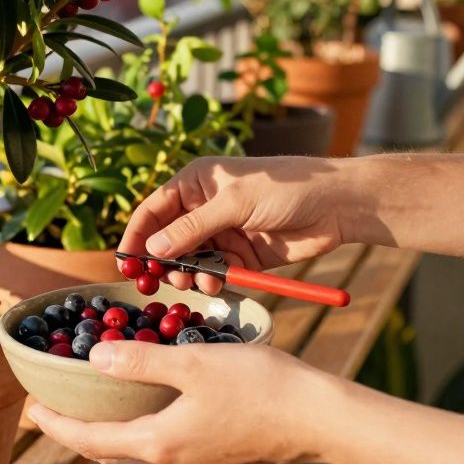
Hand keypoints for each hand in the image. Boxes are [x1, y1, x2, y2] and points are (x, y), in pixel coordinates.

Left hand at [26, 340, 327, 463]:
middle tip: (56, 407)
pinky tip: (150, 413)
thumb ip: (140, 362)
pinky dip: (145, 436)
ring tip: (97, 408)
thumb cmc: (260, 385)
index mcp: (159, 444)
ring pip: (138, 457)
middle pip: (110, 454)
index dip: (56, 424)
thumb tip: (92, 360)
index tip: (30, 408)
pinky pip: (166, 455)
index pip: (90, 439)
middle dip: (79, 432)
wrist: (321, 419)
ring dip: (112, 436)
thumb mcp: (193, 363)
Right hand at [120, 156, 350, 292]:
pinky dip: (212, 279)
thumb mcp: (235, 202)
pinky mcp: (242, 256)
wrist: (337, 205)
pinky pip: (216, 272)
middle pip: (168, 240)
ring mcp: (223, 233)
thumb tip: (154, 249)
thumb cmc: (286, 188)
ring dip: (189, 272)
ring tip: (197, 280)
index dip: (137, 235)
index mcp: (196, 182)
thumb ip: (193, 227)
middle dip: (163, 261)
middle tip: (162, 279)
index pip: (154, 210)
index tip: (125, 262)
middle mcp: (204, 208)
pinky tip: (217, 281)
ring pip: (190, 260)